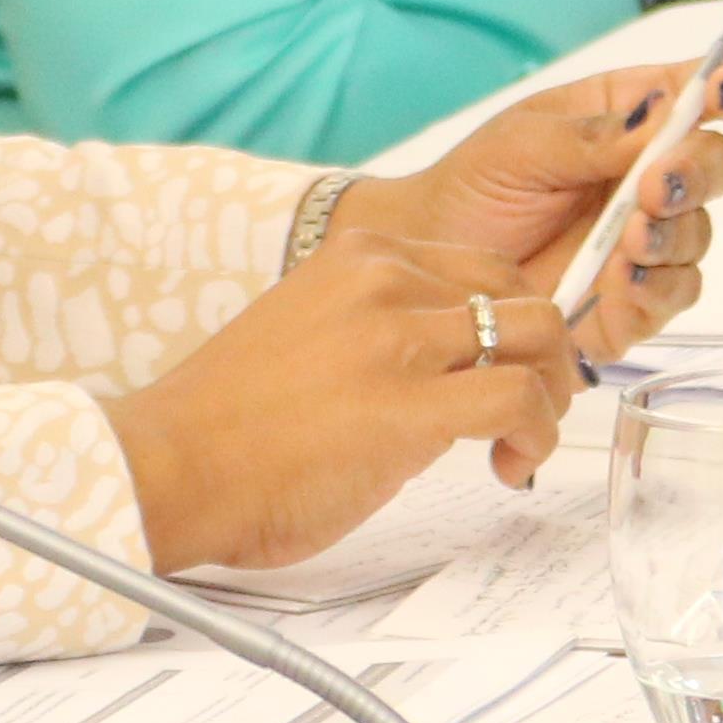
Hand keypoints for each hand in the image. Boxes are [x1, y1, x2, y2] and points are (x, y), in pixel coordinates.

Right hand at [110, 231, 585, 567]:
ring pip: (539, 340)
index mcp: (358, 255)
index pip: (483, 268)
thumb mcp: (311, 333)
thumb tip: (447, 371)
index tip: (509, 369)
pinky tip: (510, 466)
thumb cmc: (227, 426)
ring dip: (550, 398)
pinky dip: (538, 436)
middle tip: (531, 412)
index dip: (515, 324)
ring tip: (522, 443)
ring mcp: (400, 338)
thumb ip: (380, 332)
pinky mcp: (412, 403)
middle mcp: (384, 279)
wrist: (171, 468)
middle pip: (525, 297)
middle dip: (547, 358)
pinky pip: (521, 400)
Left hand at [326, 41, 722, 365]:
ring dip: (671, 235)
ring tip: (625, 241)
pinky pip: (670, 295)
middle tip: (654, 187)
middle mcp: (653, 175)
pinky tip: (617, 282)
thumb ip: (596, 133)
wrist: (431, 262)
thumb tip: (666, 114)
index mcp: (636, 115)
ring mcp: (649, 239)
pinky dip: (651, 287)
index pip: (714, 89)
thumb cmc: (476, 186)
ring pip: (699, 235)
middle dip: (696, 174)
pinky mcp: (636, 300)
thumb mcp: (524, 142)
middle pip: (717, 166)